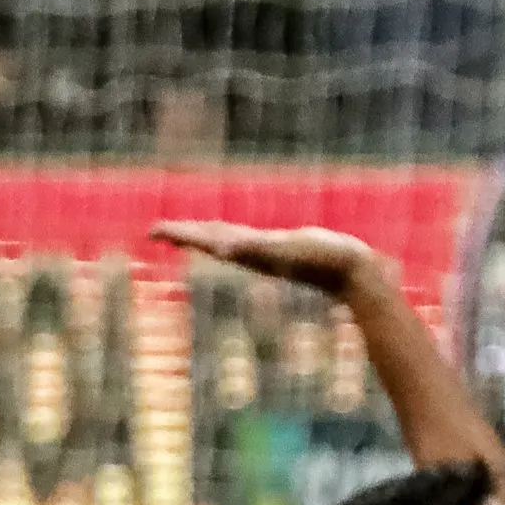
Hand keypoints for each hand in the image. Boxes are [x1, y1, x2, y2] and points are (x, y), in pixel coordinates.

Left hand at [152, 221, 396, 298]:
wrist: (351, 273)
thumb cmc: (319, 259)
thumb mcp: (283, 250)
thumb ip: (251, 248)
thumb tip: (220, 248)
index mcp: (245, 252)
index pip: (204, 240)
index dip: (179, 234)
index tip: (152, 231)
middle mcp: (250, 254)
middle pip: (208, 240)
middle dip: (183, 235)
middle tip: (156, 231)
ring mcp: (265, 252)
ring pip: (226, 241)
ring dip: (204, 236)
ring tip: (186, 233)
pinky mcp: (280, 248)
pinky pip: (247, 240)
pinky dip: (231, 235)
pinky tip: (230, 237)